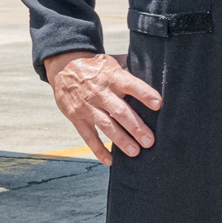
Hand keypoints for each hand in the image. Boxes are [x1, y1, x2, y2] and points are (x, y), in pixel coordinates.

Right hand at [46, 50, 160, 163]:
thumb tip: (154, 67)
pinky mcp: (76, 117)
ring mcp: (87, 106)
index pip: (131, 85)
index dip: (144, 94)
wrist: (63, 66)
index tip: (158, 104)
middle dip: (136, 127)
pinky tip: (110, 160)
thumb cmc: (94, 66)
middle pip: (120, 111)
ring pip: (106, 125)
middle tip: (149, 141)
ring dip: (120, 140)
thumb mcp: (112, 61)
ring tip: (134, 152)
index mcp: (112, 77)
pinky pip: (88, 136)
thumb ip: (131, 67)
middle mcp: (100, 92)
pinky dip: (98, 149)